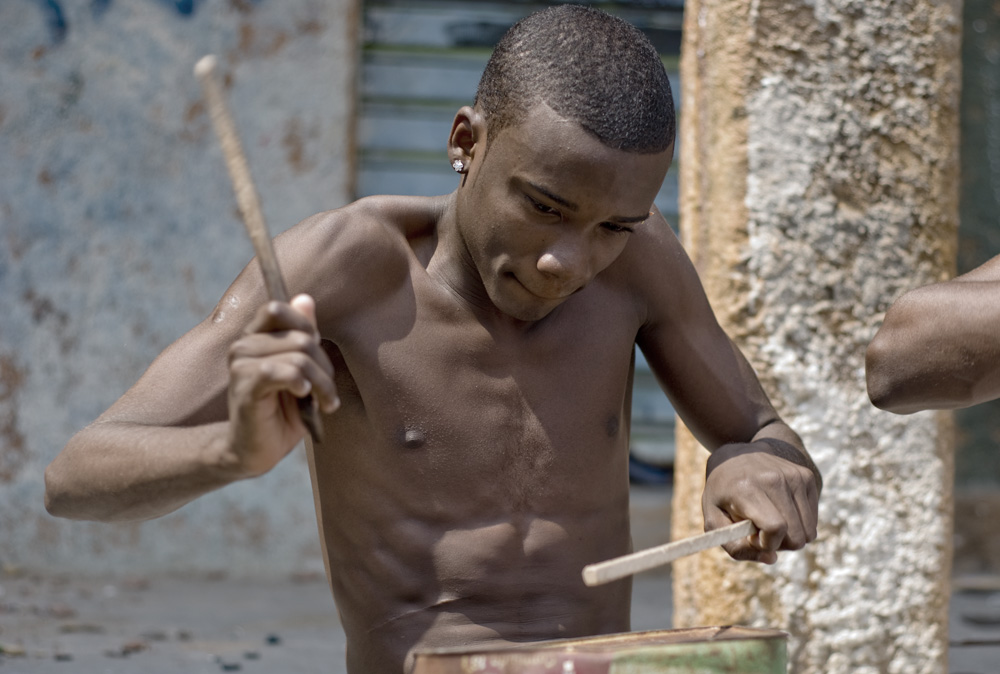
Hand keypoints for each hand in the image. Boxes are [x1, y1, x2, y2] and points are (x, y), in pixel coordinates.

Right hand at [223, 294, 338, 477]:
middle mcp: (243, 346)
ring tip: (325, 403)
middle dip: (325, 366)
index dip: (306, 328)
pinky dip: (301, 384)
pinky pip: (282, 372)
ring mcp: (240, 365)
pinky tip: (303, 397)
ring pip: (299, 357)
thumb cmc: (281, 412)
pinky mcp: (245, 387)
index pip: (278, 309)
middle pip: (301, 337)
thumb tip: (305, 298)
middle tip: (328, 392)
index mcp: (255, 337)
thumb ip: (303, 335)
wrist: (256, 450)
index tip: (318, 357)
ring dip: (321, 383)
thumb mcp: (302, 371)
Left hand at [702, 441, 819, 563]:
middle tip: (760, 530)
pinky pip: (812, 521)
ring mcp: (793, 476)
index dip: (766, 543)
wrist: (736, 455)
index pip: (775, 527)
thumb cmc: (722, 493)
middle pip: (796, 536)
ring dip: (790, 535)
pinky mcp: (806, 477)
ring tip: (769, 520)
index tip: (753, 537)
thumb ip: (736, 548)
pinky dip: (798, 523)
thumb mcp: (714, 520)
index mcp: (746, 489)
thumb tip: (772, 558)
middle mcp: (774, 479)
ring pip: (808, 532)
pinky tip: (780, 510)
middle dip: (779, 544)